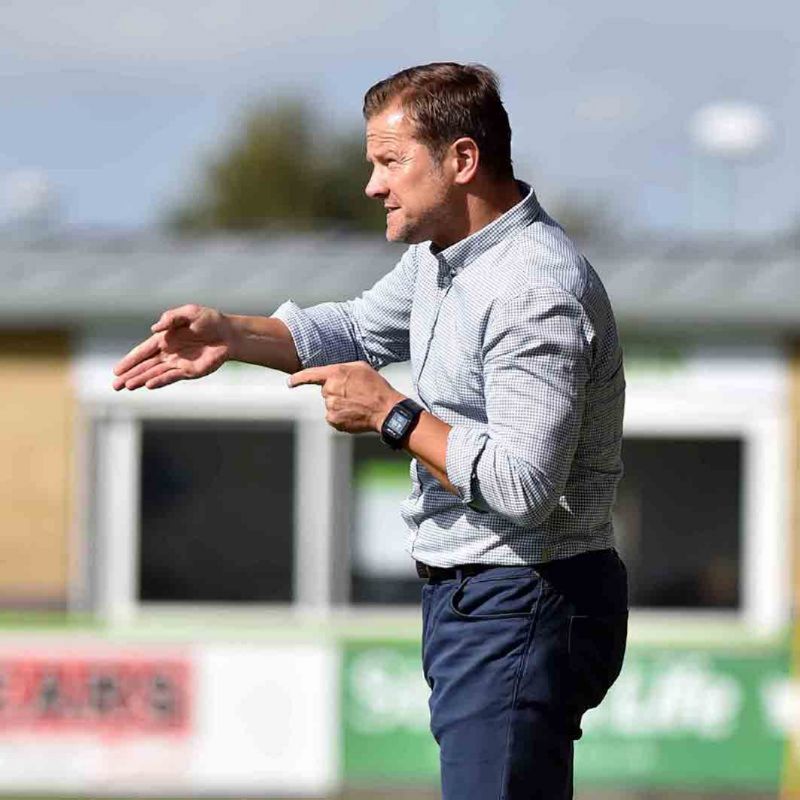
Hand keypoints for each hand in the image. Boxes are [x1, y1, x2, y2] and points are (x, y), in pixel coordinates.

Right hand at [112, 304, 231, 390]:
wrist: (229, 334)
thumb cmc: (209, 320)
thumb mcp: (189, 312)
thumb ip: (171, 318)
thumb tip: (154, 328)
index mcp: (164, 339)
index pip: (142, 351)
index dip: (129, 361)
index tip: (116, 371)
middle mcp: (168, 353)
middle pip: (145, 366)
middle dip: (129, 375)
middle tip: (115, 386)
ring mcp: (178, 364)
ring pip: (155, 374)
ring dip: (141, 380)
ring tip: (127, 387)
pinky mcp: (190, 371)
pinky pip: (172, 377)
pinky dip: (160, 381)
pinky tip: (148, 385)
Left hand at [287, 361, 405, 433]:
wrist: (385, 410)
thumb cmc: (376, 387)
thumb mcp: (361, 368)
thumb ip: (342, 369)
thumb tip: (333, 376)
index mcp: (335, 373)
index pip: (310, 374)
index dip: (298, 378)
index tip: (290, 382)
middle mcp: (330, 389)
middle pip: (325, 390)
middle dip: (336, 391)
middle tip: (354, 393)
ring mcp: (330, 406)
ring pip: (330, 403)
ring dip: (340, 403)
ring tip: (357, 404)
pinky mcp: (333, 420)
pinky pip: (332, 416)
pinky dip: (341, 415)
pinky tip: (354, 413)